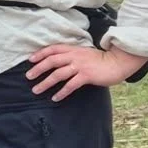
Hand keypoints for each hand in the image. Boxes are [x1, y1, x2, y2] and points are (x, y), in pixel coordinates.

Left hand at [27, 43, 147, 100]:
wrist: (119, 62)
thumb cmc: (101, 59)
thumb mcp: (84, 53)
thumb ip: (72, 56)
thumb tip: (58, 63)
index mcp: (73, 49)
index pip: (53, 49)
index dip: (40, 54)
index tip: (30, 60)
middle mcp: (75, 56)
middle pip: (51, 61)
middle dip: (38, 69)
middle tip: (28, 77)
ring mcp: (80, 66)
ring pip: (58, 74)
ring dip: (45, 83)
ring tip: (36, 90)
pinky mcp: (87, 76)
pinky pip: (71, 85)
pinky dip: (61, 92)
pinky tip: (55, 98)